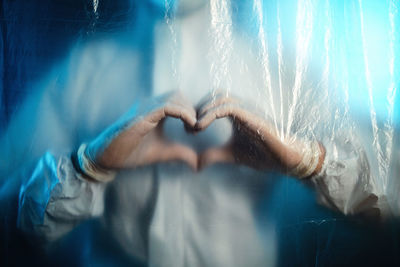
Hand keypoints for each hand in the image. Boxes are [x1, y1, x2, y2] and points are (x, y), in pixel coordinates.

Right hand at [85, 91, 197, 170]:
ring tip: (192, 128)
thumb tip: (197, 163)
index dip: (191, 111)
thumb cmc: (133, 152)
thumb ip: (180, 154)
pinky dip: (183, 113)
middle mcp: (151, 105)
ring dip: (189, 111)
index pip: (178, 100)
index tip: (196, 129)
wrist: (110, 158)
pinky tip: (189, 125)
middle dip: (192, 109)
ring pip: (175, 97)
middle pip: (179, 95)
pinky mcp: (143, 115)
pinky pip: (167, 106)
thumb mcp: (163, 153)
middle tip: (195, 128)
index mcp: (155, 111)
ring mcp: (146, 108)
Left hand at [195, 92, 324, 176]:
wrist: (285, 159)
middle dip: (199, 109)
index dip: (199, 112)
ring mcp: (247, 109)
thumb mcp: (231, 155)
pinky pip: (227, 108)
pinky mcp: (251, 116)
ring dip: (203, 110)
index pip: (214, 102)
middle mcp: (242, 108)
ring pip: (220, 98)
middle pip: (215, 95)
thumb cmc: (262, 154)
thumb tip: (197, 164)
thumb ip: (214, 155)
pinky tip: (201, 127)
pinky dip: (211, 114)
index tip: (190, 130)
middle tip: (190, 128)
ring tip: (195, 127)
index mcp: (237, 114)